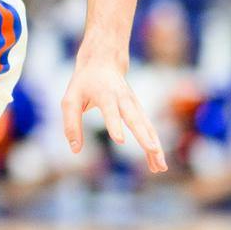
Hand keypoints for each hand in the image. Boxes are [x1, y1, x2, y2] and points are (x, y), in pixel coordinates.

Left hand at [61, 55, 166, 172]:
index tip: (120, 140)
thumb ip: (71, 124)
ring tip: (160, 167)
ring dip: (154, 146)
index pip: (111, 111)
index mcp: (105, 94)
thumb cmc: (84, 83)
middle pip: (136, 119)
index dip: (115, 125)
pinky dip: (154, 145)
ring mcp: (134, 104)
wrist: (104, 61)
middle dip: (144, 136)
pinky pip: (148, 130)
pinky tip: (157, 163)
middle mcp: (124, 99)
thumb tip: (75, 150)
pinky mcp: (138, 110)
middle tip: (152, 151)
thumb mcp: (70, 100)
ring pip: (147, 126)